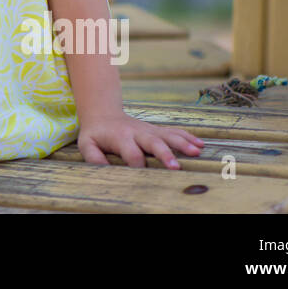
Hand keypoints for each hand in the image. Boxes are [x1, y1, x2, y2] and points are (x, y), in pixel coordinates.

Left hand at [76, 111, 202, 169]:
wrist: (103, 114)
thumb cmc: (96, 134)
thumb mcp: (86, 143)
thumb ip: (93, 156)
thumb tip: (104, 170)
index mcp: (121, 137)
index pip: (132, 153)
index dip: (137, 163)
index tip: (144, 174)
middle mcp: (138, 133)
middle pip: (153, 142)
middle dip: (165, 153)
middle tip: (175, 166)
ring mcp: (149, 130)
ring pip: (168, 135)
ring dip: (182, 143)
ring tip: (197, 151)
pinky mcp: (157, 130)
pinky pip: (174, 131)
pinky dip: (187, 136)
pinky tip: (200, 144)